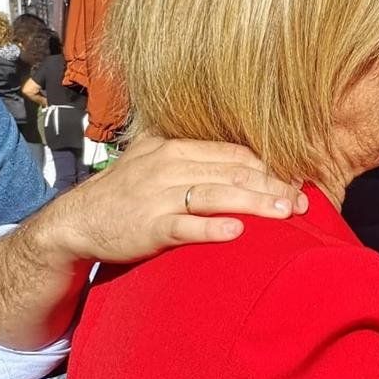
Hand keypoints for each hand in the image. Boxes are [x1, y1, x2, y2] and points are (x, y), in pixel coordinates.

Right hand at [39, 135, 307, 263]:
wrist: (76, 223)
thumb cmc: (126, 195)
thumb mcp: (154, 163)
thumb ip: (193, 158)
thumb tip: (245, 161)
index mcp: (173, 148)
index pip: (233, 153)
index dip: (269, 167)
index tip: (296, 180)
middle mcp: (166, 166)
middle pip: (232, 173)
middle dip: (272, 186)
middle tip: (302, 202)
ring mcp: (156, 196)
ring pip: (216, 195)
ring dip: (255, 204)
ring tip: (286, 213)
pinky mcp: (148, 227)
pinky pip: (185, 226)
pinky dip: (211, 228)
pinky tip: (236, 230)